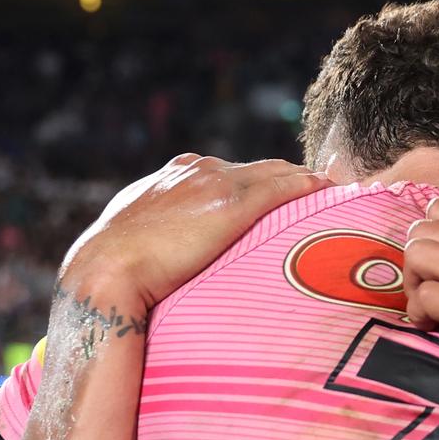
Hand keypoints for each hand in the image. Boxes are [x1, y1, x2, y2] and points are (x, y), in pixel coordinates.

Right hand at [60, 153, 331, 307]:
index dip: (263, 183)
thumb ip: (164, 227)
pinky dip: (309, 187)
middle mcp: (200, 169)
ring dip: (305, 183)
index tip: (285, 196)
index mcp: (178, 172)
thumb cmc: (115, 266)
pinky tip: (329, 191)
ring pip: (277, 174)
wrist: (105, 272)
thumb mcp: (139, 232)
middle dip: (291, 179)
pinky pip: (284, 188)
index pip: (234, 171)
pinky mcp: (232, 204)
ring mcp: (217, 183)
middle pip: (261, 168)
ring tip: (333, 193)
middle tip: (323, 193)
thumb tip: (172, 250)